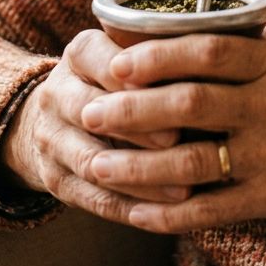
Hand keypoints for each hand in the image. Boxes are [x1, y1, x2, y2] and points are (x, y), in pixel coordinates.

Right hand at [0, 29, 185, 223]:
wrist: (58, 116)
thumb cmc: (117, 79)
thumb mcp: (130, 55)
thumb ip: (162, 57)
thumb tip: (215, 62)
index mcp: (80, 53)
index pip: (103, 60)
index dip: (137, 76)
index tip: (175, 86)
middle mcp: (57, 93)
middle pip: (94, 112)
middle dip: (139, 128)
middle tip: (180, 140)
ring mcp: (50, 139)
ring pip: (93, 162)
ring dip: (139, 177)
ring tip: (184, 188)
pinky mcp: (55, 180)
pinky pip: (94, 199)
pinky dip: (132, 207)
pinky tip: (167, 212)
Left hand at [81, 32, 265, 239]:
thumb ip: (251, 50)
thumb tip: (183, 27)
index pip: (210, 50)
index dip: (158, 55)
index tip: (117, 61)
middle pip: (190, 104)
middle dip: (131, 108)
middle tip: (91, 110)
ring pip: (192, 160)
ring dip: (137, 164)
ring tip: (97, 161)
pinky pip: (212, 209)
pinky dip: (169, 213)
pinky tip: (136, 212)